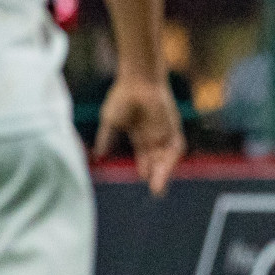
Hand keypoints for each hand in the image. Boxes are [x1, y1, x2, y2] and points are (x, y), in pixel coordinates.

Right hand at [93, 76, 183, 195]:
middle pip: (157, 159)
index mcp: (139, 133)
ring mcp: (164, 130)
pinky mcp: (173, 126)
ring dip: (164, 171)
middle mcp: (154, 134)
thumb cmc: (122, 98)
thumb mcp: (111, 122)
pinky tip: (165, 170)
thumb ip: (106, 139)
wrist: (137, 82)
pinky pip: (176, 146)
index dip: (145, 167)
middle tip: (157, 192)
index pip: (145, 155)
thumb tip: (98, 155)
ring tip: (158, 186)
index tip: (143, 178)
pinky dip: (172, 159)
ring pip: (166, 156)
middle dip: (156, 175)